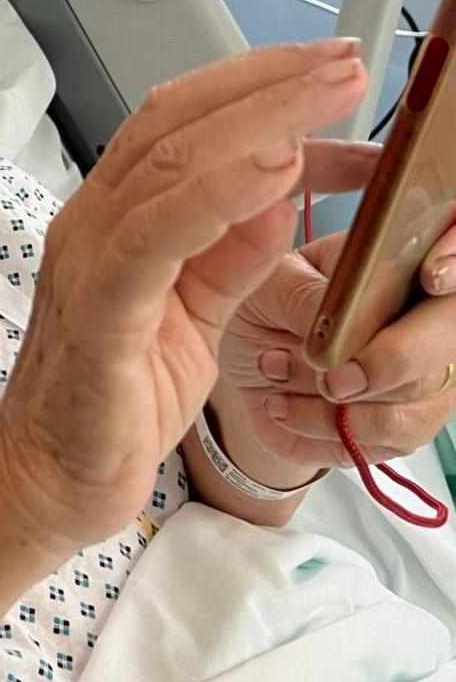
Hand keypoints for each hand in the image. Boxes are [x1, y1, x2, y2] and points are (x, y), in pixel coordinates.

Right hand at [0, 38, 368, 564]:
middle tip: (346, 64)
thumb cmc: (111, 404)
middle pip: (178, 122)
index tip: (329, 70)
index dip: (256, 83)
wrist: (45, 484)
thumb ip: (230, 253)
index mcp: (116, 217)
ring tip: (327, 99)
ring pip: (171, 164)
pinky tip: (276, 171)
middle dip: (270, 84)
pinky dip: (218, 196)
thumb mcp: (196, 315)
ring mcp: (88, 262)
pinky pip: (157, 239)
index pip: (182, 121)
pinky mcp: (98, 314)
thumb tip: (281, 188)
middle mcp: (93, 223)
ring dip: (259, 121)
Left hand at [218, 199, 455, 468]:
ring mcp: (426, 370)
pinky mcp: (408, 421)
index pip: (451, 248)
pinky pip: (394, 433)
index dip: (453, 258)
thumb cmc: (264, 312)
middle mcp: (424, 313)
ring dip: (342, 397)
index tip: (431, 276)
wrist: (247, 374)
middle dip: (394, 356)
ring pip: (422, 392)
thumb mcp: (267, 286)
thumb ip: (303, 293)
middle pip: (449, 332)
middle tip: (331, 374)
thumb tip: (338, 314)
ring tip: (275, 370)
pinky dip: (330, 424)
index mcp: (397, 256)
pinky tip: (286, 405)